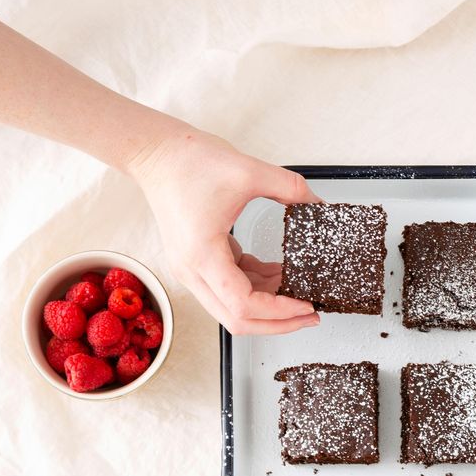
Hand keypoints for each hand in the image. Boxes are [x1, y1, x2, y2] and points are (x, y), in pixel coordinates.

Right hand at [128, 124, 321, 334]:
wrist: (156, 153)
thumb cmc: (189, 161)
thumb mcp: (248, 171)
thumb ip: (290, 188)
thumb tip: (318, 204)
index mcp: (203, 256)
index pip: (244, 306)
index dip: (279, 312)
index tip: (306, 305)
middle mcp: (193, 271)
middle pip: (238, 320)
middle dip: (277, 322)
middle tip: (310, 314)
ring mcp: (193, 270)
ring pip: (234, 308)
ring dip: (268, 305)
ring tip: (301, 292)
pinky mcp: (198, 262)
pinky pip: (231, 288)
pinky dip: (257, 286)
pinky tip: (280, 274)